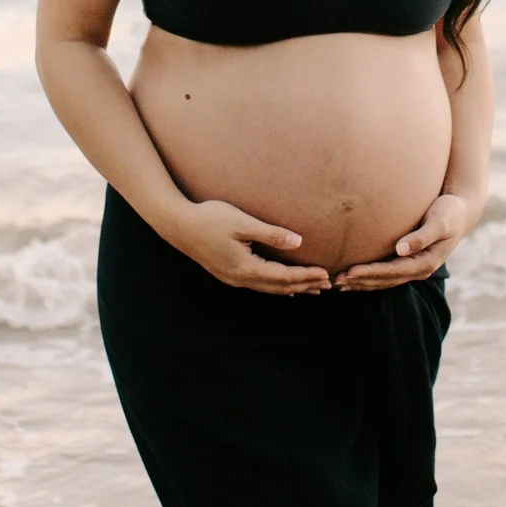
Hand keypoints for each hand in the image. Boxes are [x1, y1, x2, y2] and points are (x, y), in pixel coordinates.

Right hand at [169, 199, 330, 294]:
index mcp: (245, 267)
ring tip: (312, 288)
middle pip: (279, 287)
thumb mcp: (242, 223)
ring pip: (268, 288)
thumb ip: (270, 234)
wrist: (178, 225)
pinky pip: (258, 285)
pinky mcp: (228, 273)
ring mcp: (232, 278)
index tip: (325, 273)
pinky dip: (275, 286)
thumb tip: (298, 242)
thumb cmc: (209, 218)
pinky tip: (283, 287)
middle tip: (328, 285)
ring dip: (292, 288)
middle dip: (304, 285)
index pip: (283, 277)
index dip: (306, 276)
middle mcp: (240, 278)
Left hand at [335, 194, 473, 291]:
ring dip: (362, 283)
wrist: (461, 212)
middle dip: (361, 282)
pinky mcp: (409, 262)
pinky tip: (353, 277)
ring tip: (339, 284)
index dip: (371, 273)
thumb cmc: (450, 212)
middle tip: (336, 281)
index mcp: (426, 262)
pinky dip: (369, 277)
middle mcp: (419, 270)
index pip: (393, 271)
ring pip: (384, 281)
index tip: (350, 272)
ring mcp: (414, 268)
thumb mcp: (440, 221)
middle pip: (385, 280)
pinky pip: (386, 274)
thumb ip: (422, 236)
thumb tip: (401, 249)